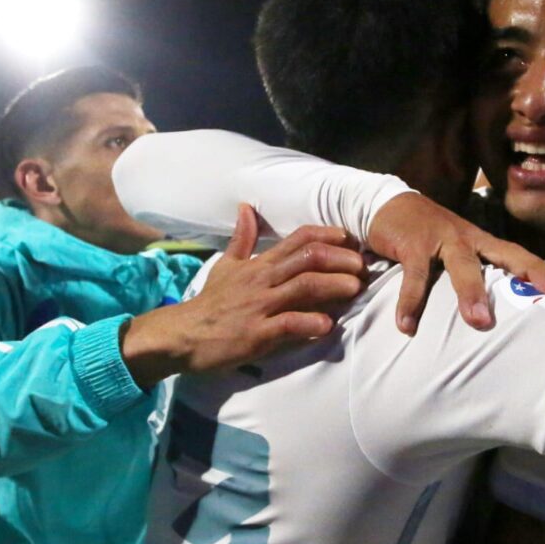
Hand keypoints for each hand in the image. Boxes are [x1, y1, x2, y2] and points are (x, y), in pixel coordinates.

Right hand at [121, 204, 365, 386]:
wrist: (182, 336)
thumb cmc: (211, 302)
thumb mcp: (226, 266)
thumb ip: (242, 239)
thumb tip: (246, 207)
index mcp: (260, 264)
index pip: (299, 238)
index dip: (328, 235)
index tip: (351, 240)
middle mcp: (263, 280)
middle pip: (309, 258)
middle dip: (341, 259)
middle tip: (362, 267)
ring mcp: (260, 305)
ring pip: (304, 287)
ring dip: (335, 286)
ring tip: (356, 289)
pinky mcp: (256, 333)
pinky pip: (288, 324)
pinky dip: (311, 323)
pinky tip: (327, 326)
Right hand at [366, 193, 544, 334]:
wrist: (388, 204)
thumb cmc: (427, 234)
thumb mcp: (455, 247)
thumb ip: (471, 271)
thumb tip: (490, 310)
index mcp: (480, 240)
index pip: (516, 253)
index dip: (539, 268)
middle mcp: (466, 237)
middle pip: (500, 255)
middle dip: (521, 276)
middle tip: (541, 298)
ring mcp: (440, 239)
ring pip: (462, 265)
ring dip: (470, 293)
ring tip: (477, 322)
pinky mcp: (413, 245)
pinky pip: (415, 276)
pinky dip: (410, 303)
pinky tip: (406, 326)